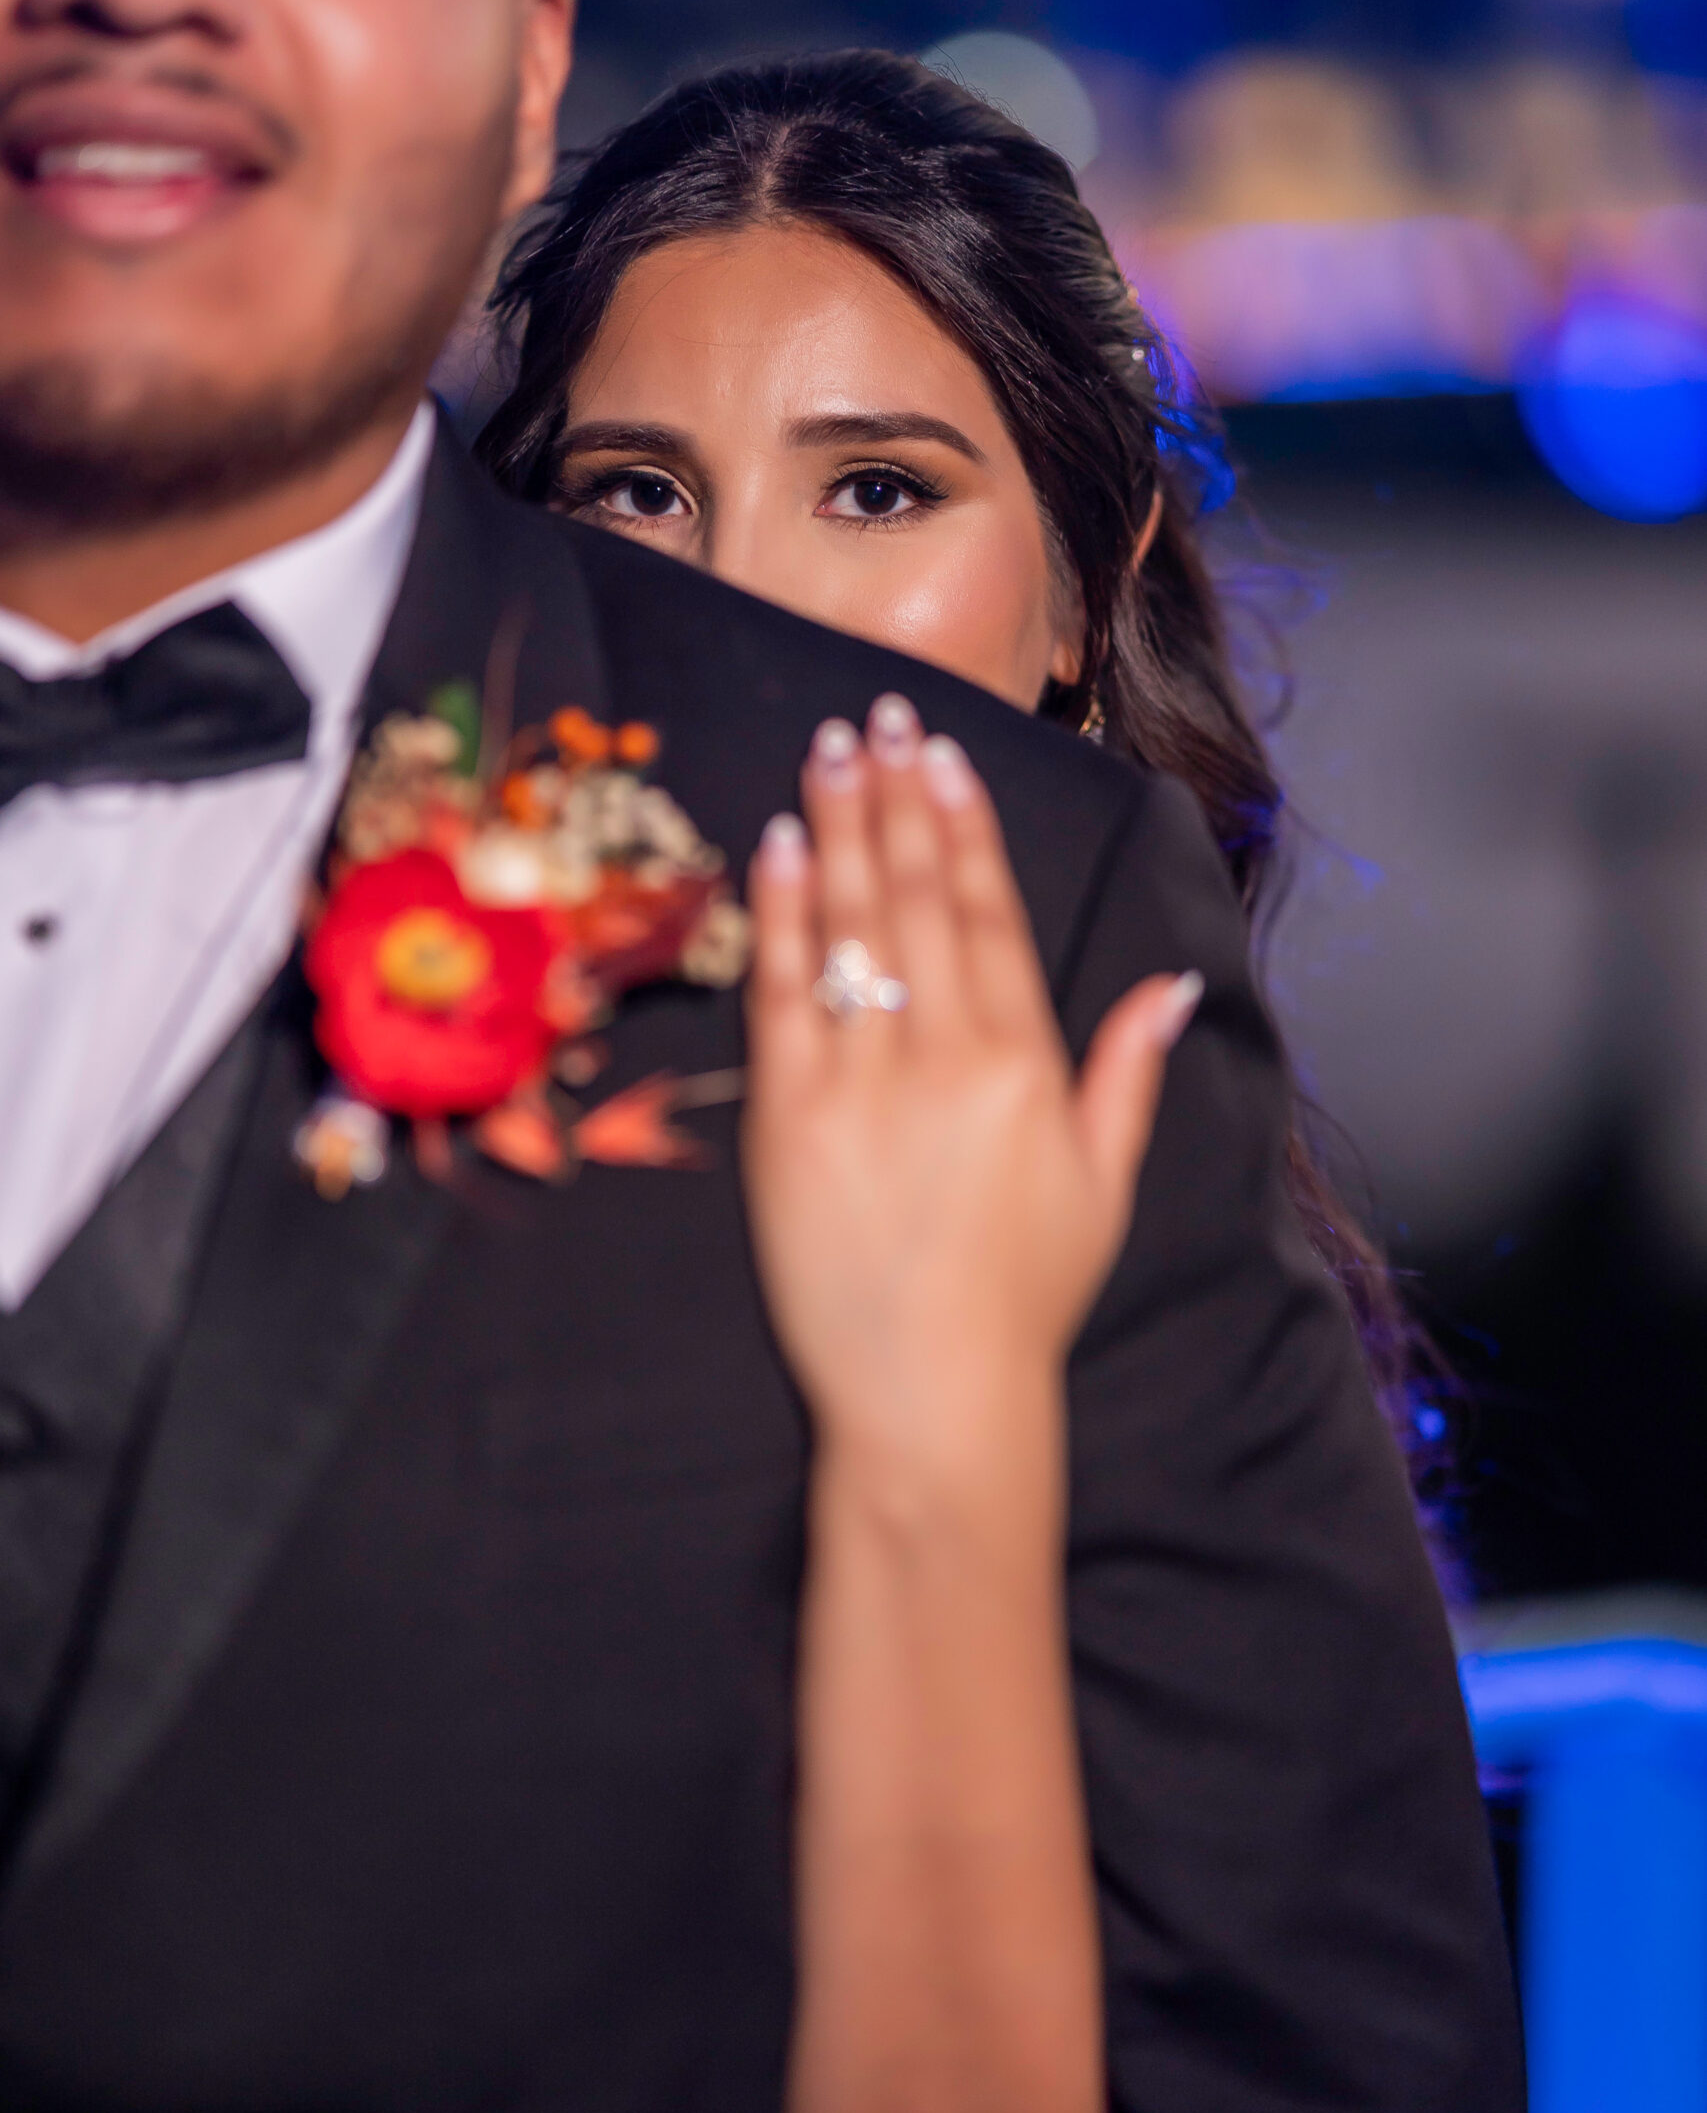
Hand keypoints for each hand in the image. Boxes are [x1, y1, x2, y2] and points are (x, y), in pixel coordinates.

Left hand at [743, 692, 1201, 1506]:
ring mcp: (861, 1086)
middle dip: (898, 797)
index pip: (991, 913)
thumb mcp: (1102, 1183)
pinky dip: (782, 916)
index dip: (965, 825)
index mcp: (1025, 1065)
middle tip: (878, 716)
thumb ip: (1126, 1072)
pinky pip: (783, 996)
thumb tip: (1170, 983)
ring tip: (829, 753)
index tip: (943, 756)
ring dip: (840, 829)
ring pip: (851, 927)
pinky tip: (779, 848)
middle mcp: (945, 1058)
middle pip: (919, 897)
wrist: (932, 1396)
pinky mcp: (788, 1122)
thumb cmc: (1025, 1297)